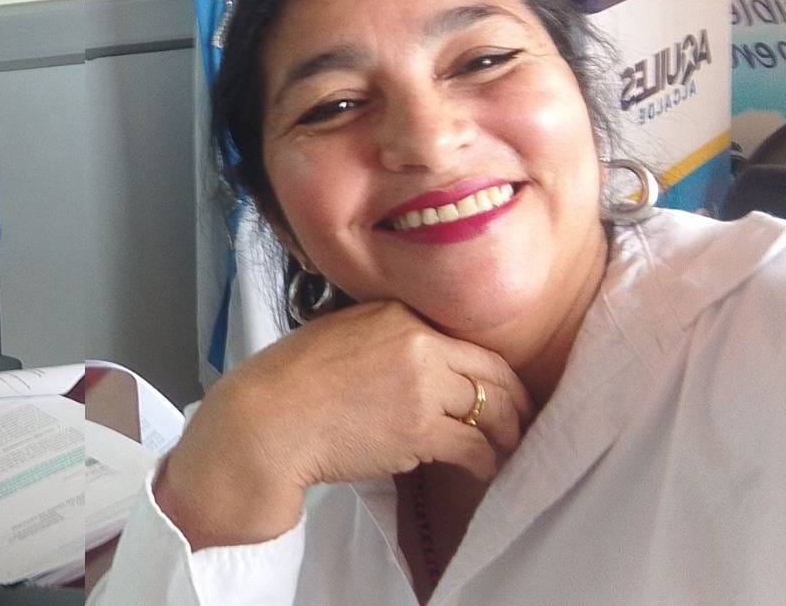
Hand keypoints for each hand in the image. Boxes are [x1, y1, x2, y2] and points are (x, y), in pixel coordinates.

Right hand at [155, 300, 532, 547]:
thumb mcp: (340, 334)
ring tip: (504, 451)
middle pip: (492, 373)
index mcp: (397, 313)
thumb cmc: (289, 383)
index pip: (468, 341)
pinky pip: (473, 447)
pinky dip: (485, 463)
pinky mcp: (419, 429)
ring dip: (504, 436)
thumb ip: (384, 337)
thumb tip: (418, 360)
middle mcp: (417, 342)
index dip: (494, 372)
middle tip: (520, 424)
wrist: (265, 421)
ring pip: (490, 410)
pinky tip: (481, 472)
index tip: (501, 390)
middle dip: (514, 403)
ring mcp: (421, 385)